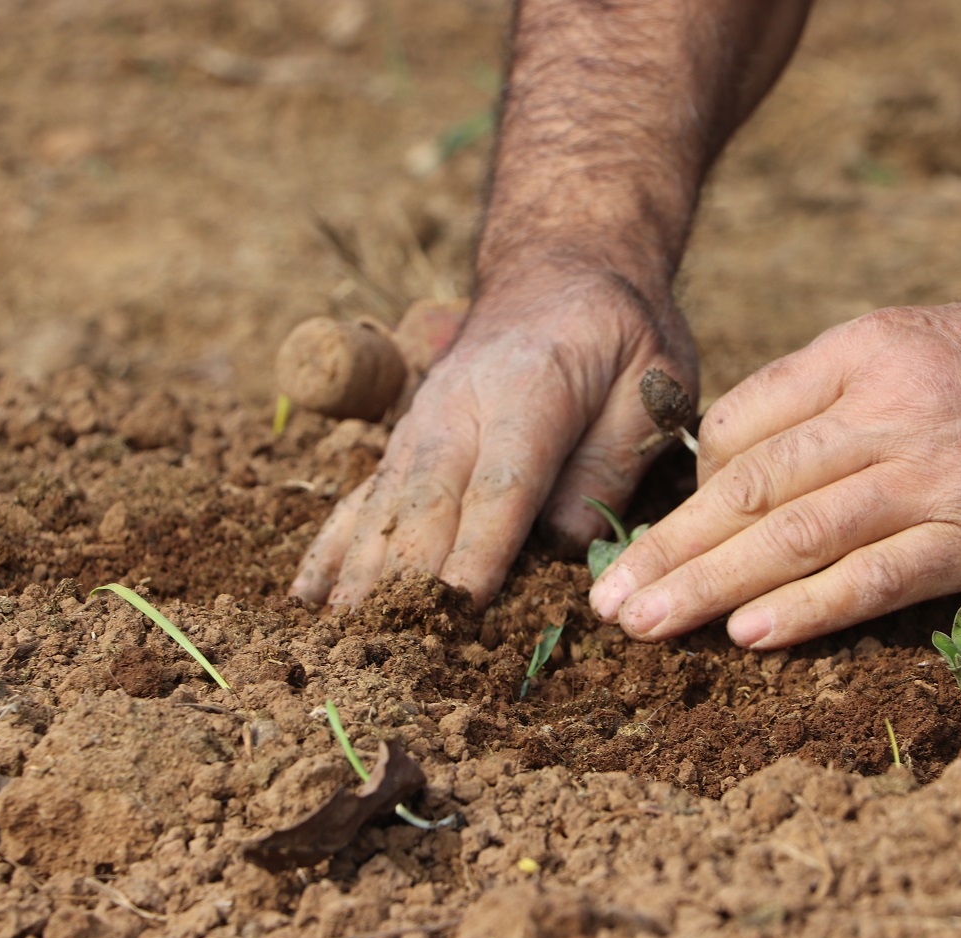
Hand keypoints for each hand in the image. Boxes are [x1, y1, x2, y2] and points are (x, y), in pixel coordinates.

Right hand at [291, 270, 695, 608]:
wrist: (560, 262)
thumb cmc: (619, 328)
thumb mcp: (653, 378)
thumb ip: (614, 459)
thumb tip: (562, 545)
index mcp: (532, 391)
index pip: (501, 485)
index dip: (478, 549)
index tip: (457, 608)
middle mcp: (460, 409)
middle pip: (427, 504)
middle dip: (407, 582)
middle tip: (391, 651)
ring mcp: (423, 423)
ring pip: (385, 507)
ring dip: (361, 575)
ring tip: (338, 640)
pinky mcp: (408, 438)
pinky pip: (364, 497)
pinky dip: (334, 547)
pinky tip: (307, 598)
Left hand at [590, 299, 960, 647]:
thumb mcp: (933, 340)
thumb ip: (850, 387)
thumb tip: (764, 449)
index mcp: (867, 347)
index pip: (744, 420)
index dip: (694, 484)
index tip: (669, 531)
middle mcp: (888, 405)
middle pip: (749, 485)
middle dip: (669, 548)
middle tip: (607, 602)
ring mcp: (935, 471)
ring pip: (793, 535)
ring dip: (709, 587)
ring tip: (646, 627)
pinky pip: (873, 578)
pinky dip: (805, 609)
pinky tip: (748, 637)